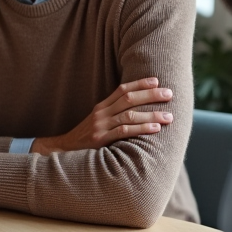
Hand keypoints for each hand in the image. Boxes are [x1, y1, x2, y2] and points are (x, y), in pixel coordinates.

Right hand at [31, 78, 173, 155]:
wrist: (63, 151)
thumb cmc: (85, 138)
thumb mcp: (97, 122)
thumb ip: (113, 114)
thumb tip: (136, 110)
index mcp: (101, 107)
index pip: (122, 90)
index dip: (140, 84)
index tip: (157, 80)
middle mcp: (101, 113)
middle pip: (129, 99)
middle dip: (151, 95)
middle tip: (169, 93)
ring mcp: (100, 126)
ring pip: (130, 115)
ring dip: (151, 114)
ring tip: (168, 116)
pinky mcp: (100, 140)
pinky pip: (124, 132)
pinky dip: (141, 128)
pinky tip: (154, 128)